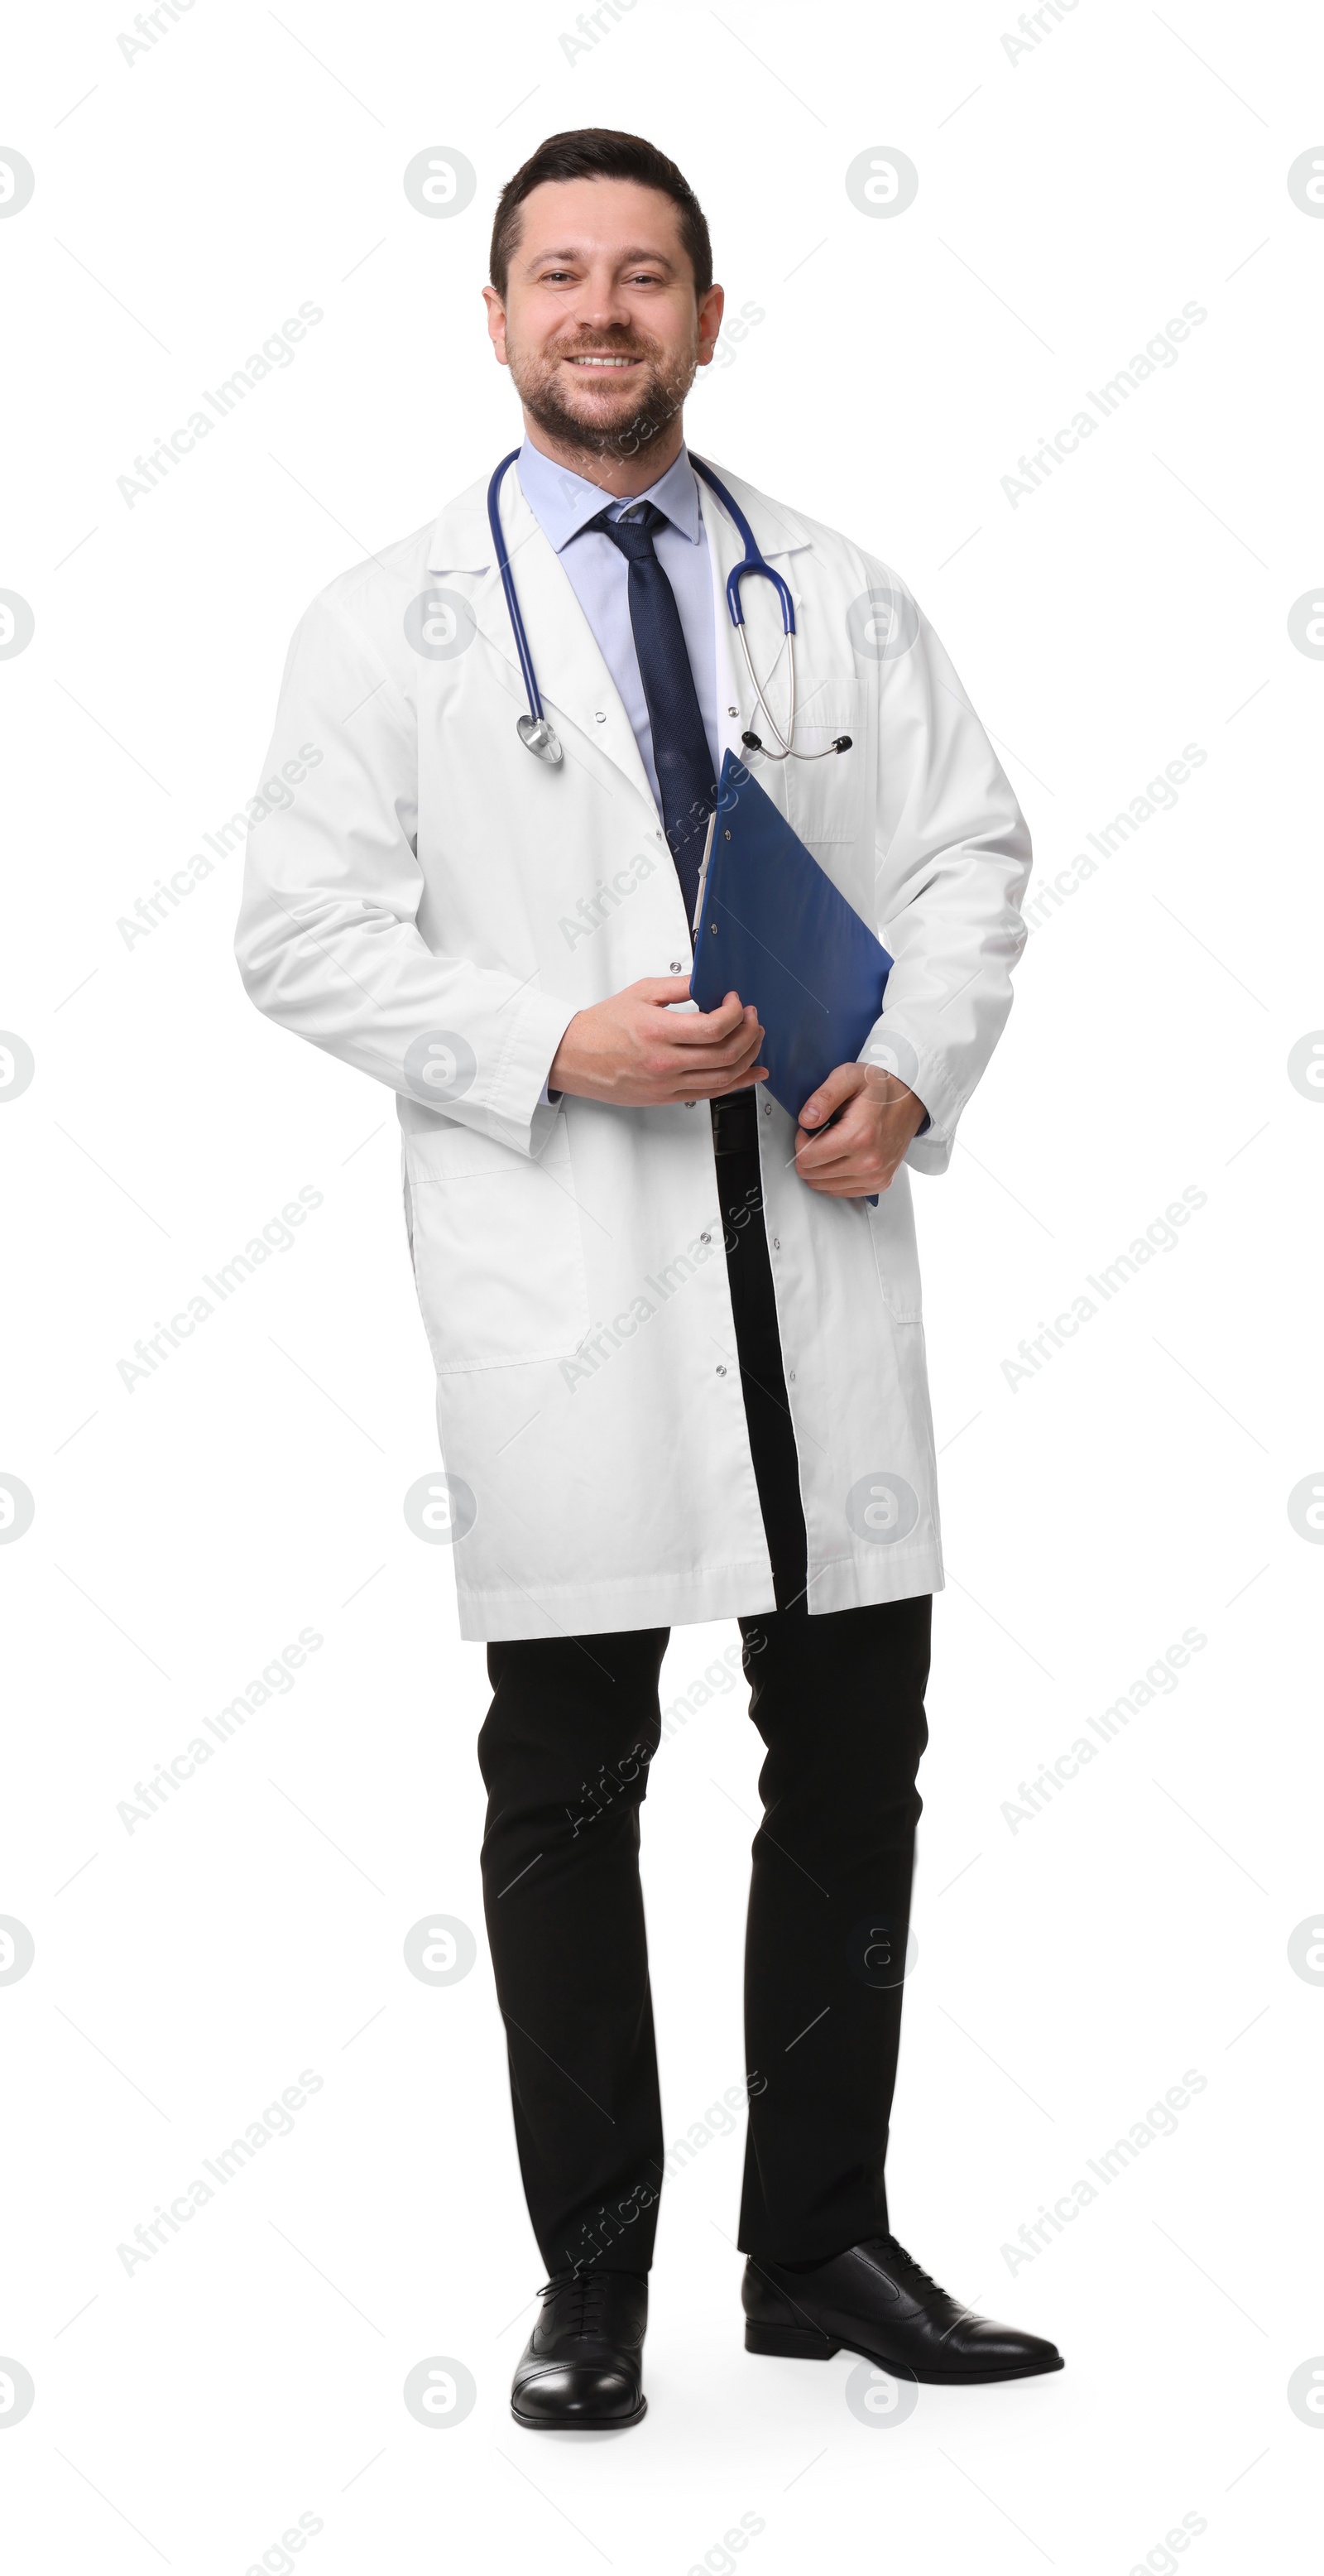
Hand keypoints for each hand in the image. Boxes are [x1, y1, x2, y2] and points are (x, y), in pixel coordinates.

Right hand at [548, 977, 767, 1106]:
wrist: (573, 1057)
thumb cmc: (600, 1027)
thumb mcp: (640, 992)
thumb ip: (678, 985)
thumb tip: (708, 982)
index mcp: (658, 1031)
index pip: (714, 1027)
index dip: (735, 1012)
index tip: (736, 1001)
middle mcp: (665, 1062)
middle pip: (725, 1053)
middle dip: (749, 1032)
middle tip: (751, 1017)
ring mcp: (667, 1084)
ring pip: (724, 1077)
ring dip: (748, 1056)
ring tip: (754, 1038)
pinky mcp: (667, 1097)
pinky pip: (711, 1093)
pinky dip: (738, 1083)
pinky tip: (751, 1073)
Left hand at [794, 1064, 925, 1197]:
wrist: (910, 1098)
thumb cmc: (879, 1087)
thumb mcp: (848, 1076)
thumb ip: (824, 1097)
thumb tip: (806, 1120)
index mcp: (859, 1136)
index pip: (807, 1158)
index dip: (801, 1141)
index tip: (811, 1128)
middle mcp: (869, 1162)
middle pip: (812, 1175)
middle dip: (809, 1154)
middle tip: (821, 1135)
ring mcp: (876, 1177)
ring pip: (824, 1186)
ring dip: (821, 1167)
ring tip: (834, 1144)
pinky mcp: (879, 1184)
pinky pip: (841, 1191)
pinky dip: (834, 1177)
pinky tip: (842, 1157)